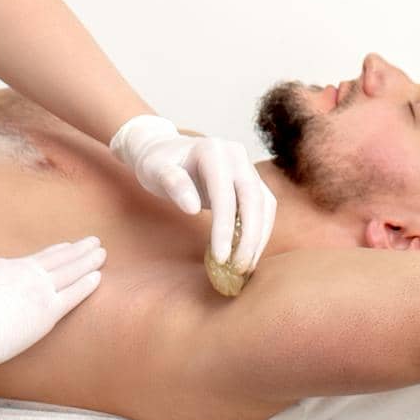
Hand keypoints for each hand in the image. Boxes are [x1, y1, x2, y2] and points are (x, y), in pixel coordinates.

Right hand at [0, 236, 104, 370]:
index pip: (38, 258)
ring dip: (88, 260)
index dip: (57, 252)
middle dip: (78, 250)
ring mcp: (39, 291)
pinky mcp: (47, 311)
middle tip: (94, 242)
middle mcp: (27, 274)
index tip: (69, 247)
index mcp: (7, 268)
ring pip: (71, 270)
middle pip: (59, 258)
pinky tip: (98, 276)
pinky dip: (87, 283)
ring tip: (101, 252)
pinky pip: (73, 293)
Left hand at [109, 115, 277, 271]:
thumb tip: (192, 208)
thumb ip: (173, 183)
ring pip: (264, 205)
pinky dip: (259, 231)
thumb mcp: (155, 170)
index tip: (220, 257)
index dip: (224, 228)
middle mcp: (237, 155)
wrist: (166, 150)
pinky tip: (247, 253)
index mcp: (214, 150)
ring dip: (259, 238)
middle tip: (238, 269)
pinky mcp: (252, 181)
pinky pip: (263, 208)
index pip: (224, 194)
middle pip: (253, 199)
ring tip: (244, 267)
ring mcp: (247, 167)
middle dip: (250, 237)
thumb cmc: (158, 162)